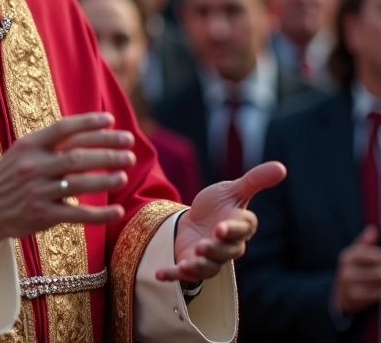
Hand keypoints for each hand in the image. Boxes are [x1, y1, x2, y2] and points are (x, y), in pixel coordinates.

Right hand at [0, 112, 133, 254]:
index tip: (112, 121)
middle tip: (130, 150)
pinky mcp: (42, 216)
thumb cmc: (10, 175)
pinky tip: (117, 210)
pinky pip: (77, 215)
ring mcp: (38, 192)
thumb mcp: (23, 151)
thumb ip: (51, 142)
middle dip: (108, 152)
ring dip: (106, 179)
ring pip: (80, 184)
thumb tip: (89, 130)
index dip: (90, 123)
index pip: (64, 128)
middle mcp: (33, 166)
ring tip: (124, 174)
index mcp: (30, 145)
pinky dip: (100, 214)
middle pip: (78, 156)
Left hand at [157, 161, 286, 282]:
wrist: (197, 218)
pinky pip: (182, 273)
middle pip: (224, 253)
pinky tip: (159, 274)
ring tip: (186, 264)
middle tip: (203, 246)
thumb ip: (256, 180)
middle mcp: (227, 247)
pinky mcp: (190, 263)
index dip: (231, 230)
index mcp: (240, 227)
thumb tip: (282, 167)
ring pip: (207, 268)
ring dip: (197, 267)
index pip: (240, 230)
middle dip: (214, 251)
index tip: (221, 228)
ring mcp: (209, 258)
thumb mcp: (234, 189)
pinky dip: (172, 275)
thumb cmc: (220, 204)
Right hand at [333, 225, 380, 314]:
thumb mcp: (354, 254)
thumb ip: (364, 242)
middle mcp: (347, 268)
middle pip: (379, 271)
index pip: (375, 256)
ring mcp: (350, 283)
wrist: (339, 294)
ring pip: (379, 283)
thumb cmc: (353, 270)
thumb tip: (372, 229)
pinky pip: (377, 295)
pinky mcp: (354, 297)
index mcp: (348, 255)